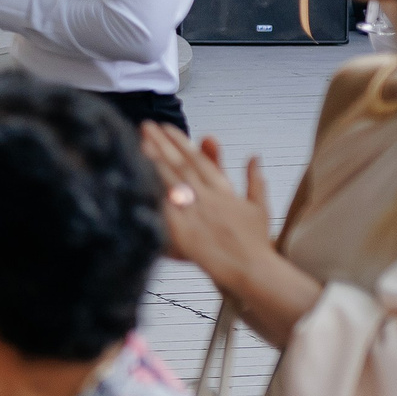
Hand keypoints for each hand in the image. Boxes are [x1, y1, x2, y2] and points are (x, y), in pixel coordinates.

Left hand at [140, 125, 274, 282]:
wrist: (253, 271)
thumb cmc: (256, 242)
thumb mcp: (259, 207)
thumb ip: (254, 180)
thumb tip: (254, 156)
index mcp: (224, 191)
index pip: (198, 160)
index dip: (182, 142)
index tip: (167, 127)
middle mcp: (208, 199)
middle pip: (180, 166)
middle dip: (162, 144)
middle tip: (146, 125)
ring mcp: (195, 215)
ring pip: (170, 182)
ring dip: (154, 161)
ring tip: (139, 142)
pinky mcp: (183, 233)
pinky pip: (163, 210)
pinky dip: (152, 194)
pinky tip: (137, 180)